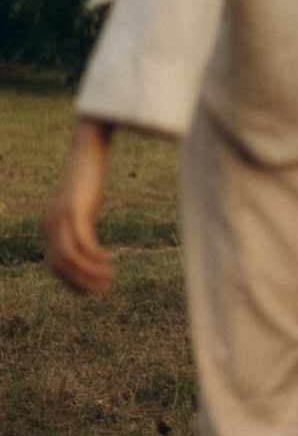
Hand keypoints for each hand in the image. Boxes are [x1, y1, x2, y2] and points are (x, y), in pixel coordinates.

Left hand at [43, 119, 114, 294]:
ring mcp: (61, 217)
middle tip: (103, 289)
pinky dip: (95, 257)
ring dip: (90, 273)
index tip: (91, 290)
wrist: (89, 146)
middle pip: (60, 266)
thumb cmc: (89, 173)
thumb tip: (86, 239)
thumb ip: (80, 220)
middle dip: (81, 283)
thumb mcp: (82, 201)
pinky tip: (109, 259)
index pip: (54, 265)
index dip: (71, 282)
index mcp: (50, 224)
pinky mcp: (75, 210)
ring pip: (71, 259)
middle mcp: (50, 223)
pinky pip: (83, 244)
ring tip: (110, 276)